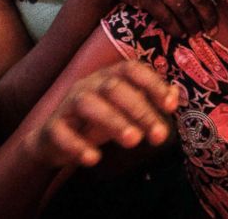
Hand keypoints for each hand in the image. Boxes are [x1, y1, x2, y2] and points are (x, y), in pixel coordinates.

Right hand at [24, 61, 177, 166]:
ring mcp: (68, 105)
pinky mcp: (52, 128)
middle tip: (159, 135)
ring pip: (87, 104)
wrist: (54, 140)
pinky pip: (61, 132)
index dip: (152, 84)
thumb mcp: (125, 109)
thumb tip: (175, 96)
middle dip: (139, 109)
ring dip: (113, 121)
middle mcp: (88, 85)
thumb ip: (149, 100)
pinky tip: (93, 158)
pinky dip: (76, 145)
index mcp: (109, 77)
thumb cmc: (97, 120)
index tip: (171, 106)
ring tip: (133, 141)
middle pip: (114, 87)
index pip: (132, 70)